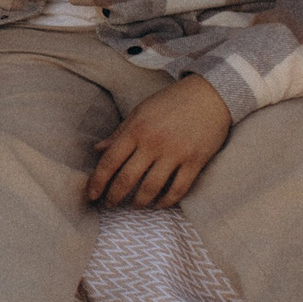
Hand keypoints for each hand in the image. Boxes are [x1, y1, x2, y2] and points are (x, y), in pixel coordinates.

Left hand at [87, 75, 231, 207]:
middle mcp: (153, 143)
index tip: (91, 194)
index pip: (110, 161)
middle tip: (110, 205)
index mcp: (136, 129)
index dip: (98, 181)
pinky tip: (159, 204)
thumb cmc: (171, 102)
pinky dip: (167, 201)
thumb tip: (97, 150)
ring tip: (134, 206)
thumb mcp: (140, 111)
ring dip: (139, 202)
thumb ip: (119, 133)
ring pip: (151, 188)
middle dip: (115, 196)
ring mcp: (175, 154)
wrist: (210, 95)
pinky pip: (178, 189)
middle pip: (127, 178)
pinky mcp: (195, 161)